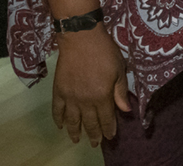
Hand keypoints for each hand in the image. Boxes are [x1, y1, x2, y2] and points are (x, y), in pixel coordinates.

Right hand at [51, 28, 129, 145]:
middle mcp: (85, 100)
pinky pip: (57, 110)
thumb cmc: (105, 52)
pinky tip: (61, 126)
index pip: (106, 118)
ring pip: (72, 120)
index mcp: (102, 96)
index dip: (108, 129)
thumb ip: (120, 91)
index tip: (110, 137)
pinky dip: (58, 119)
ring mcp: (70, 97)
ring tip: (77, 140)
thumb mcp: (119, 70)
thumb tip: (125, 110)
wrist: (81, 39)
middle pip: (89, 122)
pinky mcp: (58, 91)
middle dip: (94, 134)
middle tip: (95, 143)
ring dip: (75, 132)